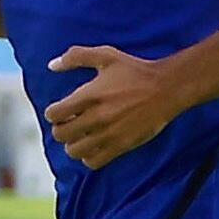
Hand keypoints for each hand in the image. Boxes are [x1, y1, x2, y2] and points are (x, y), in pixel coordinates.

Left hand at [39, 43, 185, 166]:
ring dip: (73, 144)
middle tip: (70, 124)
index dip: (54, 113)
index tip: (62, 111)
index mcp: (89, 96)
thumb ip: (76, 57)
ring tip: (81, 137)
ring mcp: (108, 134)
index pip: (54, 114)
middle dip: (61, 129)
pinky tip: (94, 146)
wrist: (166, 88)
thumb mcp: (105, 56)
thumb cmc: (136, 71)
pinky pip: (93, 162)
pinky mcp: (121, 146)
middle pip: (61, 135)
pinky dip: (89, 157)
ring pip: (74, 151)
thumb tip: (52, 65)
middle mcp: (95, 117)